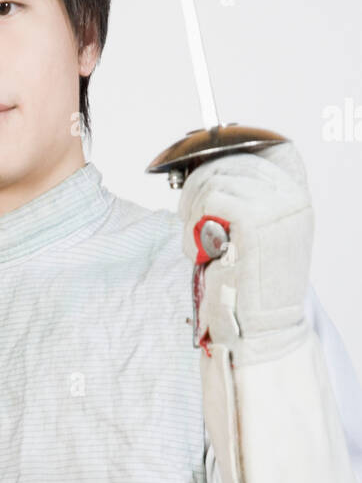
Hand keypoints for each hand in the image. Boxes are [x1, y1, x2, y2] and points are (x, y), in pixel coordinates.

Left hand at [178, 141, 313, 358]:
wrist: (260, 330)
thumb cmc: (248, 286)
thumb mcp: (251, 233)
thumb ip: (240, 199)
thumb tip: (203, 169)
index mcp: (294, 198)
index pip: (251, 153)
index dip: (216, 163)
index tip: (197, 186)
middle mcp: (290, 197)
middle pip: (229, 161)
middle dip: (197, 187)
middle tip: (189, 218)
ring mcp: (275, 206)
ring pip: (214, 178)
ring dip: (192, 210)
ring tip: (197, 241)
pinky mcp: (254, 219)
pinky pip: (209, 199)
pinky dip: (193, 224)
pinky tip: (199, 249)